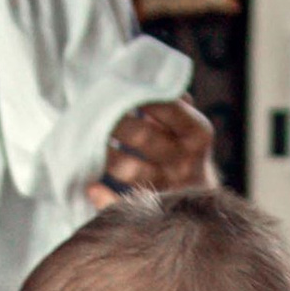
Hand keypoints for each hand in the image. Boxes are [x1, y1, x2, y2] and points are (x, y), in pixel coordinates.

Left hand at [88, 96, 216, 206]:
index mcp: (197, 134)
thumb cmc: (183, 153)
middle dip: (116, 124)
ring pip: (132, 171)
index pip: (171, 110)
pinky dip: (105, 198)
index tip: (122, 89)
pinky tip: (91, 186)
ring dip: (106, 156)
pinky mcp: (155, 212)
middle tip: (93, 114)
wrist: (203, 205)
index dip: (144, 99)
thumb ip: (171, 105)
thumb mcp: (186, 127)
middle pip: (145, 139)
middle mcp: (187, 161)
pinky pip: (126, 205)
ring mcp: (171, 189)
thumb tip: (149, 78)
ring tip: (85, 144)